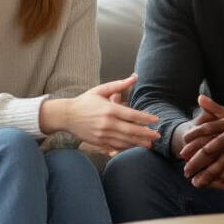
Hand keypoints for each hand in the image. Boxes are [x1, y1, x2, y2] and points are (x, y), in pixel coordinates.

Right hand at [39, 74, 159, 152]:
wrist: (66, 116)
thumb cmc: (85, 101)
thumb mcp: (101, 90)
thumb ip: (119, 85)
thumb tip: (134, 76)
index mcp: (109, 109)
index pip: (132, 115)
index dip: (146, 118)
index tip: (156, 120)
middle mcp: (107, 123)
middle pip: (132, 130)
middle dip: (146, 133)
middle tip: (158, 135)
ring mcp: (103, 134)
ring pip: (125, 140)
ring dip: (139, 142)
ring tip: (149, 143)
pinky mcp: (98, 142)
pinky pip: (116, 146)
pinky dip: (127, 147)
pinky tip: (134, 146)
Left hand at [178, 95, 223, 190]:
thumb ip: (216, 109)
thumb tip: (199, 98)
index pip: (207, 129)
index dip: (193, 137)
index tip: (183, 145)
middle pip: (210, 149)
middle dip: (196, 160)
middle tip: (184, 168)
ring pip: (220, 164)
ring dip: (206, 174)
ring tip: (194, 181)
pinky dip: (221, 180)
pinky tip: (211, 185)